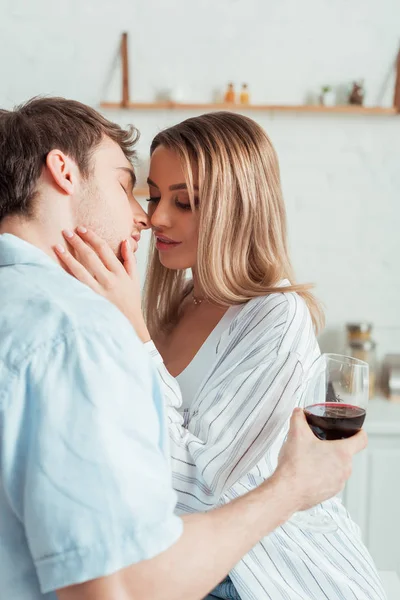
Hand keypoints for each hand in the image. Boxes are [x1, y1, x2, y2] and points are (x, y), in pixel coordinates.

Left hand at [54, 227, 149, 342]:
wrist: (129, 323)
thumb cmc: (130, 301)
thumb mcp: (134, 279)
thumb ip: (129, 259)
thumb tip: (125, 240)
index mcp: (120, 273)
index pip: (104, 249)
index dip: (92, 237)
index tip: (82, 229)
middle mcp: (109, 280)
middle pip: (91, 256)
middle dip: (78, 242)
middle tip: (67, 231)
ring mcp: (99, 291)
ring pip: (80, 270)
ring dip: (67, 257)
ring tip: (57, 246)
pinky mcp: (90, 300)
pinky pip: (76, 285)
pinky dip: (67, 275)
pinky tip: (57, 268)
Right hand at [272, 408, 366, 513]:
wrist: (286, 491)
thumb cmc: (296, 465)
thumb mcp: (296, 434)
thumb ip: (299, 418)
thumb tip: (299, 413)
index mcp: (342, 453)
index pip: (362, 440)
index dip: (359, 432)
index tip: (355, 430)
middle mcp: (345, 470)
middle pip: (346, 453)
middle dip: (334, 447)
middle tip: (320, 442)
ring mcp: (338, 484)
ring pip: (337, 468)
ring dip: (328, 462)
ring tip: (310, 458)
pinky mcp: (328, 494)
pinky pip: (329, 481)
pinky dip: (321, 475)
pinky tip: (306, 472)